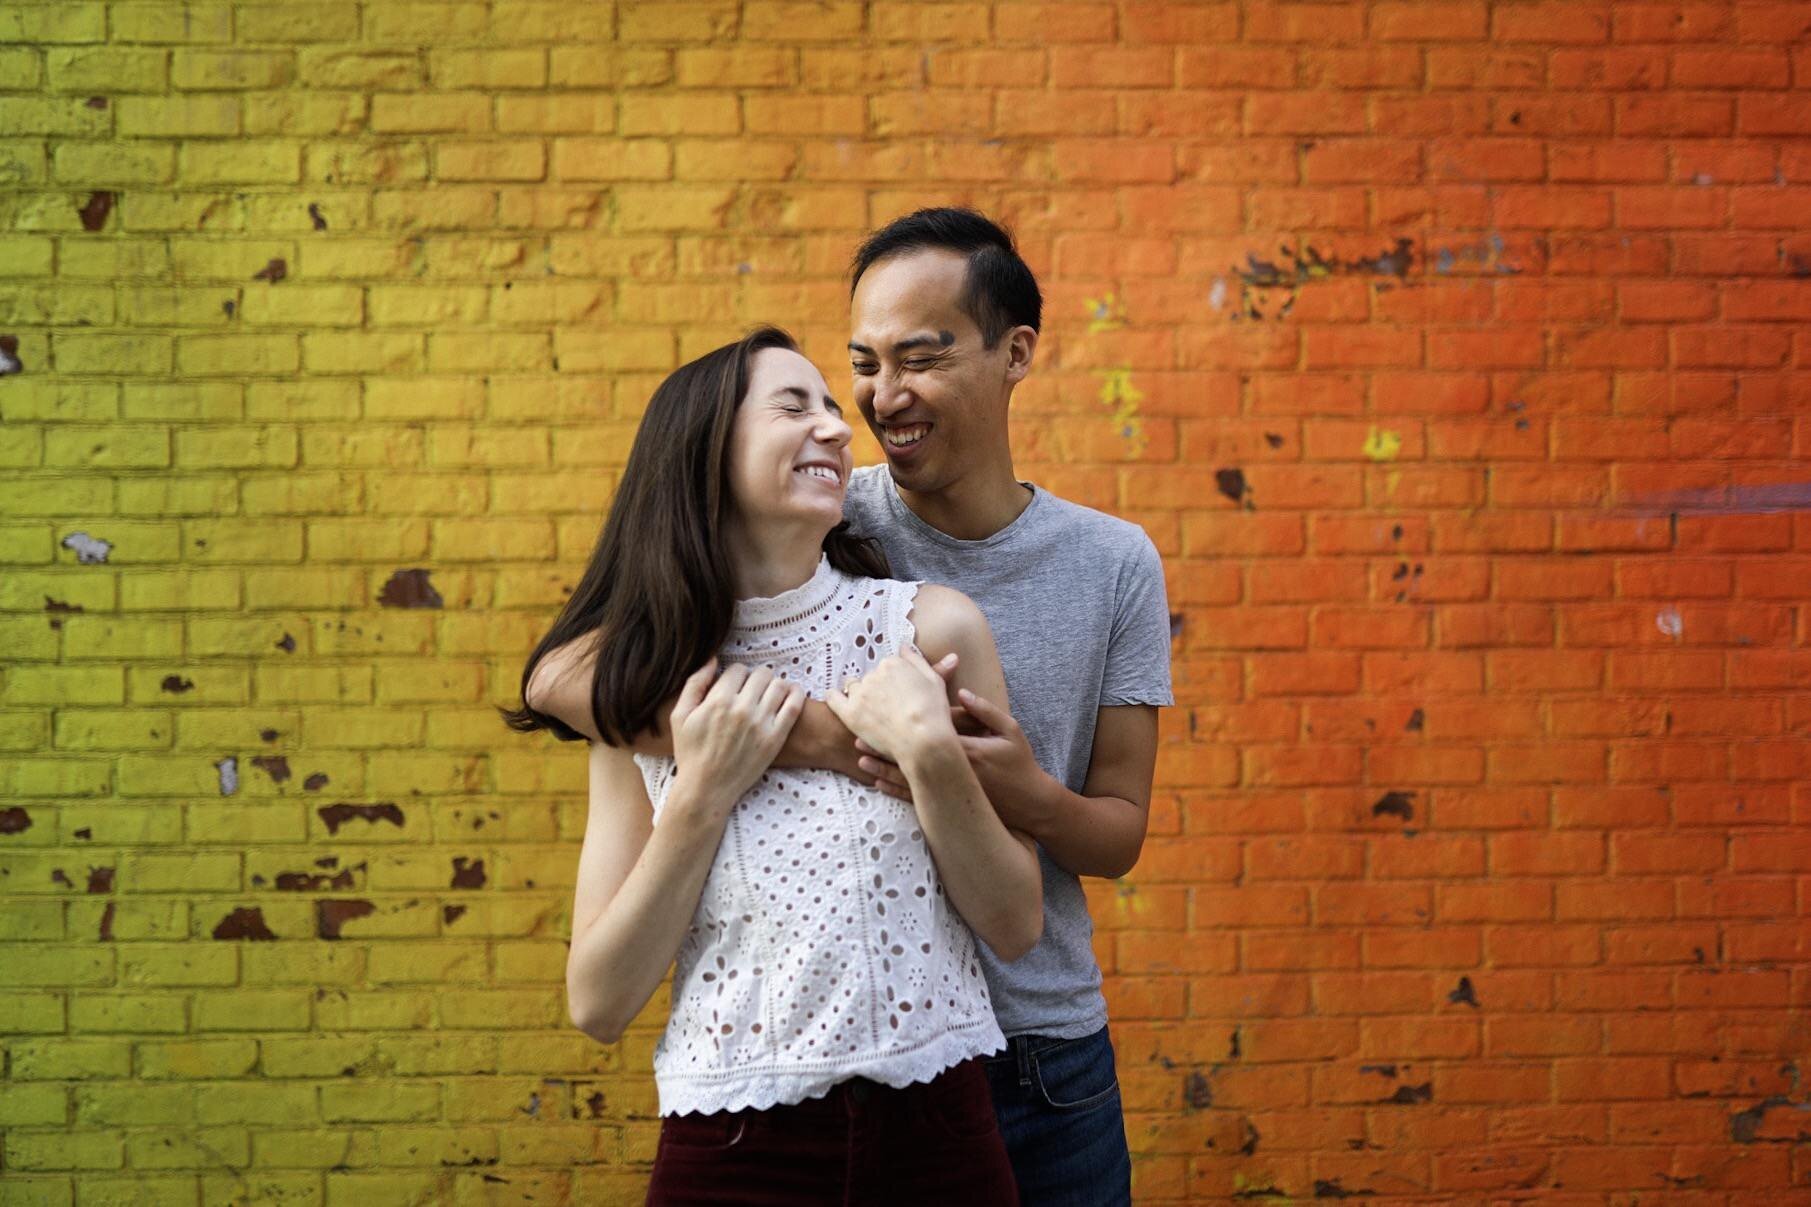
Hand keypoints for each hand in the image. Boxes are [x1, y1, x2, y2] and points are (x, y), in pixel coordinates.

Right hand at [668, 659, 804, 814]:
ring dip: (774, 685)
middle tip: (751, 690)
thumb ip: (695, 684)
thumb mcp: (680, 716)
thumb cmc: (690, 753)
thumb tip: (712, 659)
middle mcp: (742, 709)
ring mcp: (762, 724)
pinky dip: (795, 693)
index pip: (738, 669)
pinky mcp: (775, 738)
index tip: (734, 686)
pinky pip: (794, 705)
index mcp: (718, 701)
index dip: (735, 675)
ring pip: (779, 685)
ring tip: (768, 694)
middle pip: (761, 674)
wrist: (706, 788)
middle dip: (756, 678)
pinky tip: (790, 693)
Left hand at [824, 645, 956, 766]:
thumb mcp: (934, 681)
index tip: (898, 693)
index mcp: (893, 664)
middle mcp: (874, 674)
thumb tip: (905, 646)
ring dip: (859, 694)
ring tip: (870, 711)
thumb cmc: (933, 713)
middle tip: (888, 706)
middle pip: (870, 677)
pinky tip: (838, 700)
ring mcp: (860, 694)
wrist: (923, 742)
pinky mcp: (850, 713)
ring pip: (853, 687)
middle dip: (877, 688)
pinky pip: (833, 699)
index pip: (887, 666)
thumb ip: (917, 660)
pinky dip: (834, 697)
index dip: (893, 680)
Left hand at [858, 687, 1051, 832]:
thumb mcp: (1010, 731)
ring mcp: (952, 788)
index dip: (907, 723)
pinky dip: (898, 791)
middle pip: (914, 756)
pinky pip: (918, 797)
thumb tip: (961, 692)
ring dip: (885, 770)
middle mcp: (955, 770)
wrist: (1029, 803)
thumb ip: (986, 711)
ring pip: (911, 778)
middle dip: (886, 748)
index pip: (932, 732)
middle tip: (858, 740)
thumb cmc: (1020, 764)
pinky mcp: (951, 801)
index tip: (884, 713)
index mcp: (968, 748)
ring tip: (861, 761)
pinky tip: (879, 785)